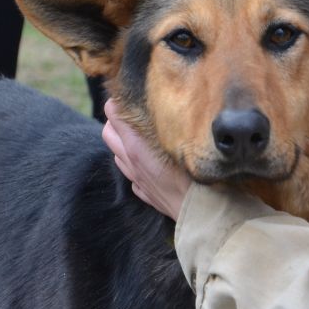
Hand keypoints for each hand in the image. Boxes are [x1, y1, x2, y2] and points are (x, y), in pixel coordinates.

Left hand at [102, 100, 193, 219]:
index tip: (127, 95)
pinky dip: (134, 166)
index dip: (118, 103)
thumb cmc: (195, 176)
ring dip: (123, 143)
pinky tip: (149, 164)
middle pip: (108, 134)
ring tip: (141, 135)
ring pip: (117, 156)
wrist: (200, 213)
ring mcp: (136, 180)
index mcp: (136, 148)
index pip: (113, 117)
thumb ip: (166, 124)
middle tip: (132, 112)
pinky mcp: (145, 193)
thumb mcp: (181, 142)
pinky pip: (132, 176)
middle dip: (115, 121)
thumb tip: (162, 106)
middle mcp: (131, 163)